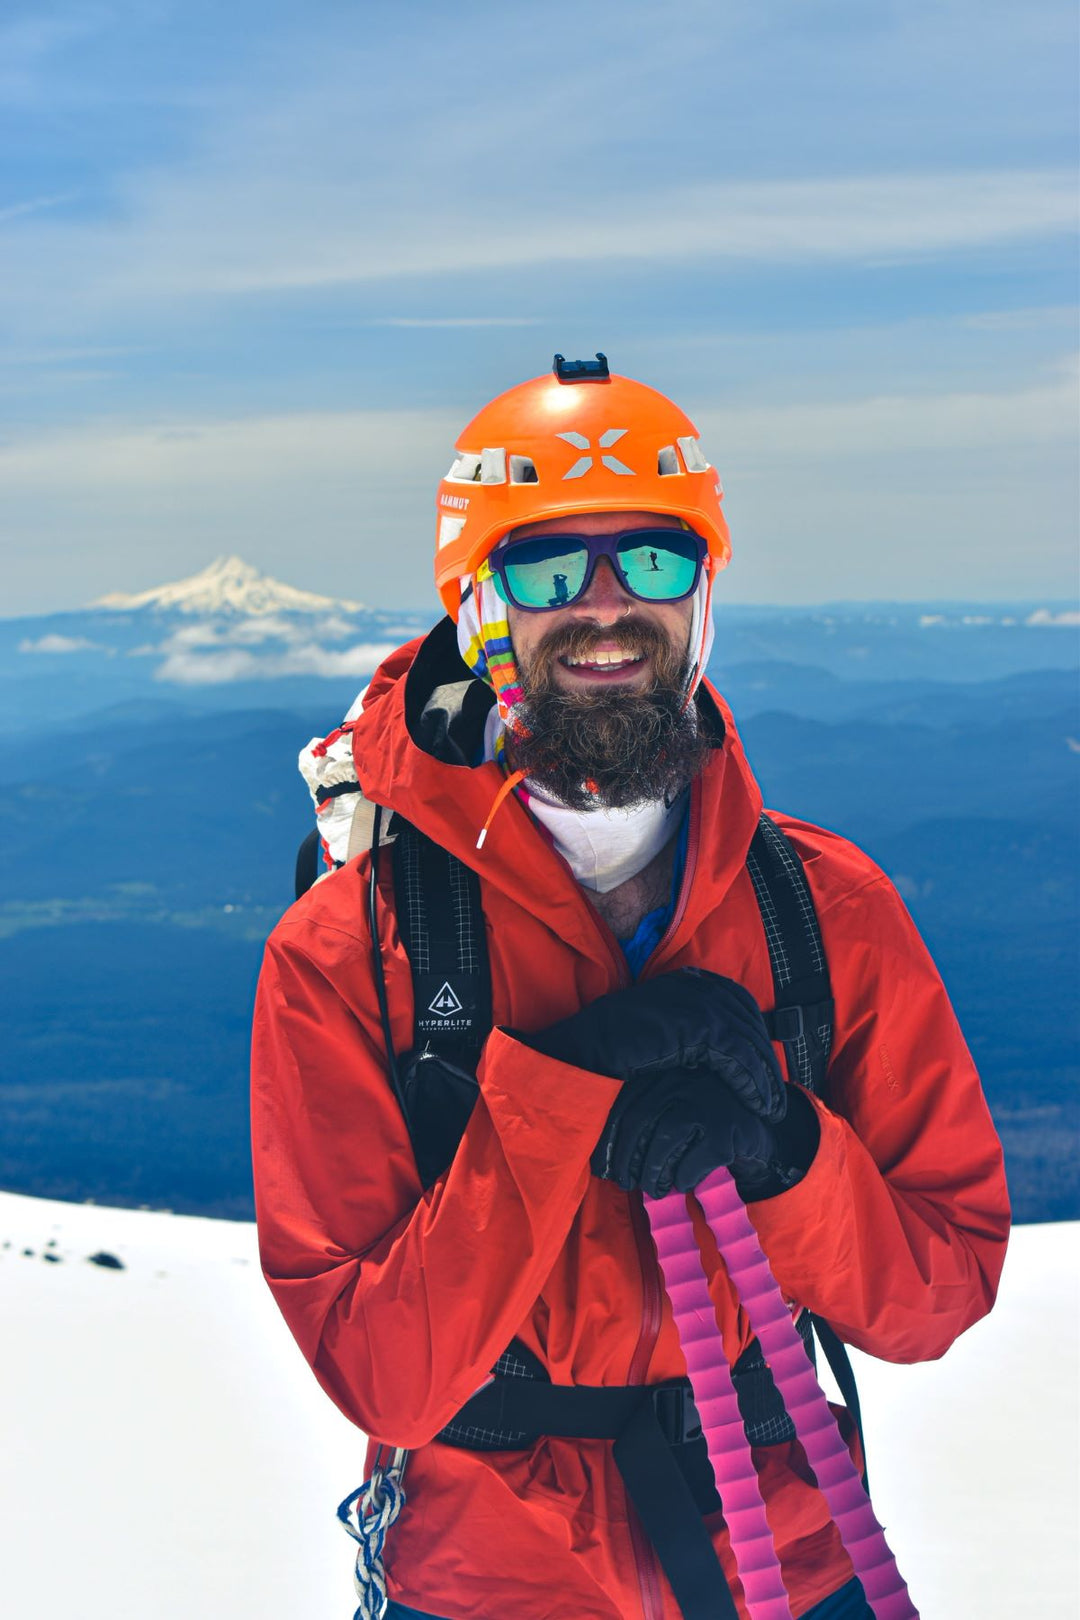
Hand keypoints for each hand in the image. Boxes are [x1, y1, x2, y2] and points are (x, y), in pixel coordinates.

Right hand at [516, 969, 786, 1119]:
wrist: (571, 1067)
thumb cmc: (605, 1066)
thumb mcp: (656, 1049)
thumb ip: (687, 1046)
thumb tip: (723, 1064)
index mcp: (677, 984)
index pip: (735, 1002)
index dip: (755, 1039)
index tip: (765, 1077)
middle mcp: (684, 984)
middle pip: (745, 1014)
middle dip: (764, 1057)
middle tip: (775, 1100)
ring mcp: (684, 999)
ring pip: (744, 1033)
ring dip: (762, 1074)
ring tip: (770, 1109)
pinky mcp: (685, 1021)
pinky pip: (734, 1050)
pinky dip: (750, 1078)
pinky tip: (755, 1104)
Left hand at [592, 1072, 819, 1199]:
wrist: (754, 1127)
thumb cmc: (700, 1122)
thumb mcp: (669, 1109)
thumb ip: (640, 1121)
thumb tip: (602, 1162)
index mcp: (661, 1072)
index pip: (624, 1105)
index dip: (608, 1141)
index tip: (601, 1168)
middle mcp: (682, 1080)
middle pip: (639, 1123)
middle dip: (625, 1160)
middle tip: (625, 1183)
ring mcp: (707, 1102)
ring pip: (664, 1142)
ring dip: (652, 1173)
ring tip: (653, 1189)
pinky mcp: (728, 1129)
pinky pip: (693, 1161)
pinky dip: (682, 1178)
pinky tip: (682, 1183)